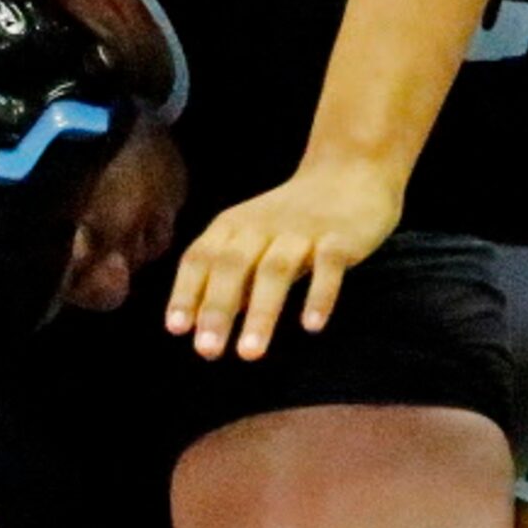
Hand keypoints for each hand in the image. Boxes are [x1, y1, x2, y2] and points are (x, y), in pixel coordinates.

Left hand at [165, 159, 403, 360]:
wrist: (350, 173)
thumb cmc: (291, 220)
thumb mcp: (251, 240)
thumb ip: (226, 280)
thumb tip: (198, 326)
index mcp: (233, 226)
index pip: (201, 258)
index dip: (187, 292)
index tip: (176, 329)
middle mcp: (262, 226)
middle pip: (233, 266)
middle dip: (218, 308)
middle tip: (207, 351)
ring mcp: (302, 231)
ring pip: (276, 270)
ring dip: (261, 312)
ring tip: (250, 353)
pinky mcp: (339, 237)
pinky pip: (328, 266)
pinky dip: (319, 295)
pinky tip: (311, 326)